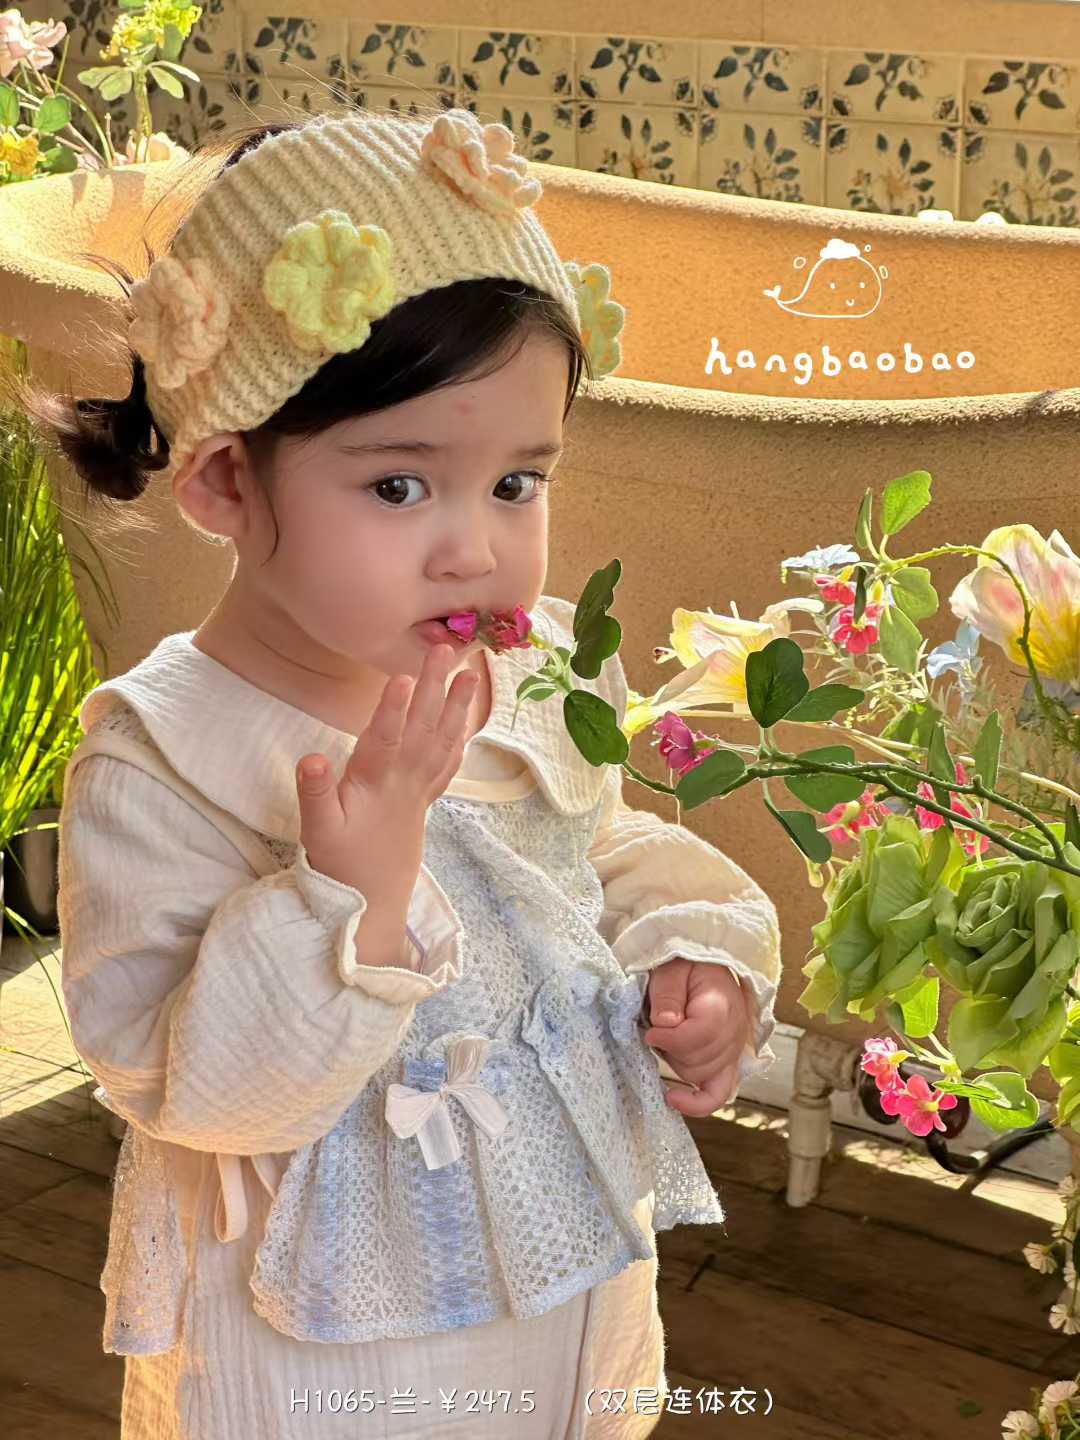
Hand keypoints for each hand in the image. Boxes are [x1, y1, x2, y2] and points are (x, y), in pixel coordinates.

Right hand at [295, 643, 478, 903]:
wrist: (373, 901)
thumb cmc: (340, 863)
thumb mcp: (316, 832)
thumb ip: (314, 793)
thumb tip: (310, 757)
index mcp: (374, 785)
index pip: (385, 740)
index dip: (392, 708)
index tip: (403, 676)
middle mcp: (404, 782)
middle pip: (422, 728)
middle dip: (433, 687)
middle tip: (445, 649)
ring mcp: (419, 790)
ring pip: (443, 741)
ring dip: (457, 706)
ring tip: (471, 674)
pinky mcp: (425, 800)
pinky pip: (448, 763)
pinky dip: (460, 738)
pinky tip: (468, 721)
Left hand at [643, 957, 751, 1116]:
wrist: (704, 969)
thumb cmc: (686, 968)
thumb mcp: (671, 970)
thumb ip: (668, 994)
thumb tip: (666, 1023)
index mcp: (722, 1005)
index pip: (700, 1035)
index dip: (669, 1038)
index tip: (651, 1030)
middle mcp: (734, 1032)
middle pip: (698, 1060)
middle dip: (670, 1049)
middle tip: (658, 1029)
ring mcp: (733, 1051)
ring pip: (701, 1075)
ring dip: (677, 1061)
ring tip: (669, 1038)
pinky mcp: (726, 1063)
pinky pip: (719, 1093)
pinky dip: (698, 1103)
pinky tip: (674, 1099)